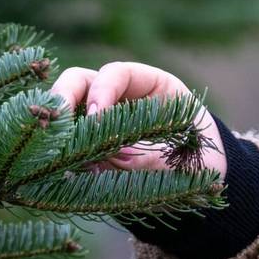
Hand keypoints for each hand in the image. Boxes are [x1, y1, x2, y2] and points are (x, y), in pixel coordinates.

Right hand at [49, 61, 226, 179]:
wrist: (201, 185)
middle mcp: (121, 97)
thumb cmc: (199, 163)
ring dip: (58, 130)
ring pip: (65, 111)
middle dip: (64, 100)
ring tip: (58, 156)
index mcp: (152, 86)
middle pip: (79, 82)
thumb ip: (149, 157)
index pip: (116, 73)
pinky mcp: (89, 148)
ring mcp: (101, 120)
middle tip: (57, 128)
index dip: (101, 92)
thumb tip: (110, 155)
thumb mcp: (182, 160)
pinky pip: (66, 144)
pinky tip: (62, 173)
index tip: (95, 118)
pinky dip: (60, 155)